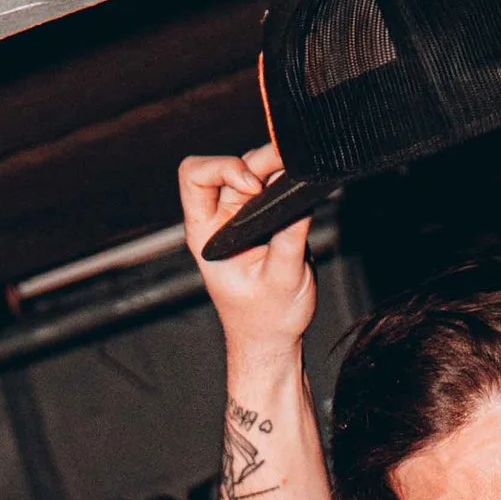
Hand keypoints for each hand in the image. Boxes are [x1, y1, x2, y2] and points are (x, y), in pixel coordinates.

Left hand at [180, 148, 315, 352]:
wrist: (272, 337)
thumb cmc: (265, 318)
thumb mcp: (282, 280)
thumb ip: (290, 239)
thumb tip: (300, 201)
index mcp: (206, 233)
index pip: (195, 176)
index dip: (224, 168)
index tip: (254, 186)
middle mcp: (220, 219)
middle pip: (233, 165)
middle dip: (262, 161)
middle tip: (291, 165)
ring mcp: (242, 217)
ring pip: (256, 169)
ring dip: (277, 167)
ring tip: (301, 175)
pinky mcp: (266, 218)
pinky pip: (275, 185)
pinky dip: (289, 180)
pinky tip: (304, 187)